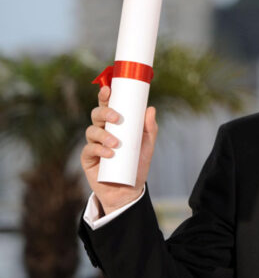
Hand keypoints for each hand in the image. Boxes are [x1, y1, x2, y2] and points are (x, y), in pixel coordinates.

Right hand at [80, 86, 157, 215]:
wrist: (129, 189)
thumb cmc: (137, 163)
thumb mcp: (147, 145)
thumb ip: (150, 128)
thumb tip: (151, 109)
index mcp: (114, 124)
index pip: (108, 106)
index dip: (105, 96)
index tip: (108, 89)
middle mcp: (102, 131)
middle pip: (96, 114)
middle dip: (105, 112)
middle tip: (117, 118)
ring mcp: (93, 144)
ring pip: (91, 131)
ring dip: (104, 134)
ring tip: (116, 144)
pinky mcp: (88, 159)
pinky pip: (89, 150)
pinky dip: (99, 150)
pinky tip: (109, 154)